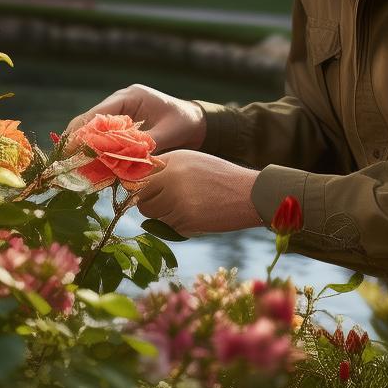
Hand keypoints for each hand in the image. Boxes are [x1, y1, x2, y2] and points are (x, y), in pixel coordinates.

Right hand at [64, 84, 205, 152]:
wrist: (198, 122)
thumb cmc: (185, 123)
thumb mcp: (168, 134)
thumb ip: (146, 146)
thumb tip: (124, 163)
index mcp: (130, 97)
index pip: (98, 114)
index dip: (82, 133)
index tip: (70, 151)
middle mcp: (120, 102)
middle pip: (90, 121)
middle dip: (77, 141)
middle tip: (64, 161)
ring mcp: (120, 113)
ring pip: (94, 129)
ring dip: (84, 146)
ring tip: (71, 165)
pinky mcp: (122, 125)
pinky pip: (104, 136)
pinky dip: (96, 150)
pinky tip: (88, 165)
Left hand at [135, 150, 262, 235]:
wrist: (250, 194)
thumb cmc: (221, 178)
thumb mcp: (193, 162)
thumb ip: (167, 169)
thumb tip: (137, 184)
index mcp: (173, 159)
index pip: (138, 175)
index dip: (138, 187)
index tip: (142, 194)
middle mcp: (171, 175)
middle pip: (140, 197)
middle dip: (149, 204)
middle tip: (167, 205)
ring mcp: (177, 197)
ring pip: (151, 215)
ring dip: (163, 217)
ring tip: (185, 209)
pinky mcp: (186, 217)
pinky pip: (167, 227)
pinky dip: (177, 226)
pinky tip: (195, 217)